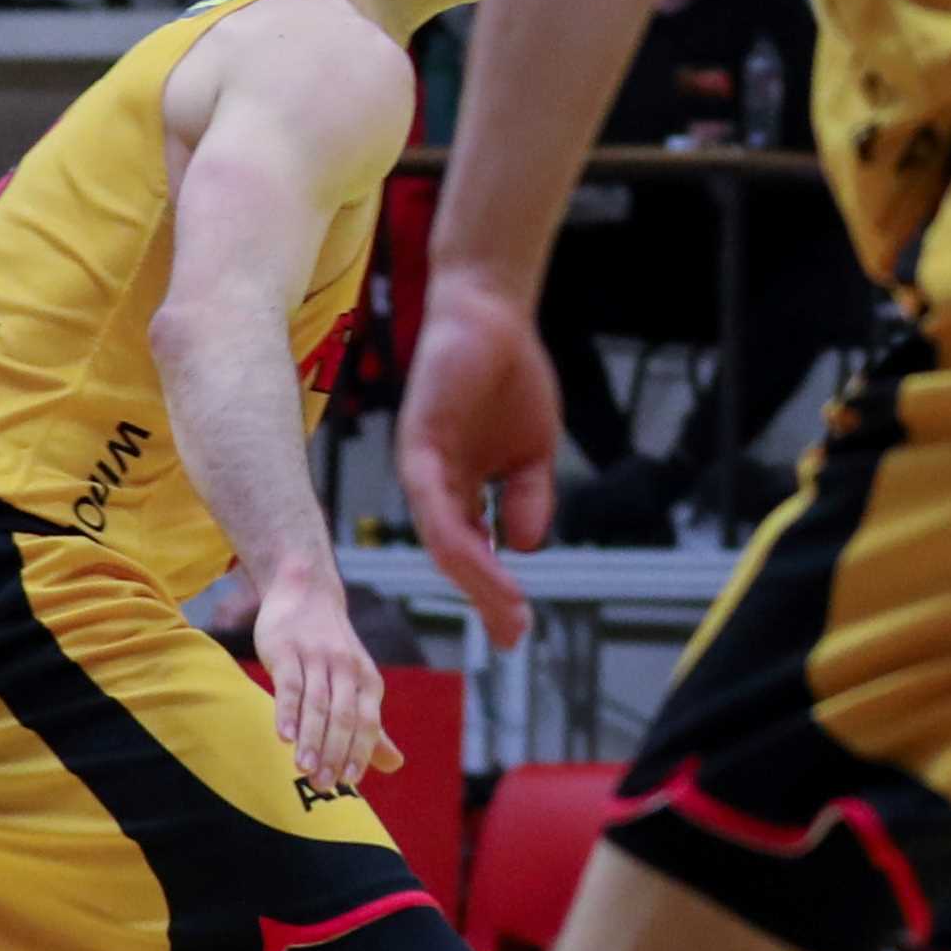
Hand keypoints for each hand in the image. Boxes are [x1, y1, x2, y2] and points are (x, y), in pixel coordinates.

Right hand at [247, 566, 389, 793]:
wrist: (307, 593)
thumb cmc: (331, 649)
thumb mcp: (356, 684)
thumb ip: (370, 727)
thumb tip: (395, 765)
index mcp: (367, 683)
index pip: (367, 724)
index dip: (359, 753)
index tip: (348, 784)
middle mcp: (347, 671)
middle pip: (344, 719)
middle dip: (334, 754)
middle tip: (322, 787)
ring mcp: (317, 660)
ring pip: (318, 705)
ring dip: (312, 739)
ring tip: (304, 769)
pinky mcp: (288, 651)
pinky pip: (290, 684)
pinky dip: (288, 711)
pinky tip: (284, 736)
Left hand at [394, 294, 553, 650]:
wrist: (491, 315)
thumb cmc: (506, 376)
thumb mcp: (531, 452)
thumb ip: (526, 499)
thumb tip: (525, 548)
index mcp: (458, 490)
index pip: (474, 553)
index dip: (495, 592)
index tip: (519, 629)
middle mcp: (434, 487)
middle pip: (457, 557)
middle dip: (487, 599)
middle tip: (514, 635)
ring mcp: (423, 469)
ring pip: (446, 540)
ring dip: (477, 579)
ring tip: (509, 610)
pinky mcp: (420, 446)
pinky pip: (437, 504)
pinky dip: (462, 537)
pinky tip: (489, 560)